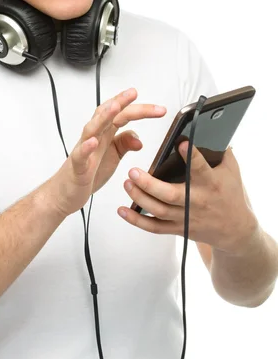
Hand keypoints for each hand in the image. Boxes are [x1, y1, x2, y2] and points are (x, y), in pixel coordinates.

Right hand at [46, 88, 166, 217]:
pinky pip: (80, 155)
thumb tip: (139, 138)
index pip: (121, 115)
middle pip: (106, 115)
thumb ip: (124, 144)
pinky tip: (93, 142)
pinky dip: (86, 147)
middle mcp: (94, 138)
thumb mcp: (113, 157)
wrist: (67, 193)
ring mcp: (84, 150)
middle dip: (121, 103)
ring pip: (92, 129)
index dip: (138, 109)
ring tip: (115, 107)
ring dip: (103, 117)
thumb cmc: (89, 172)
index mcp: (105, 134)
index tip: (158, 108)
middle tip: (134, 94)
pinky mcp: (78, 167)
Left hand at [118, 143, 258, 253]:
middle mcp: (196, 201)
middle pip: (170, 195)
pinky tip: (122, 210)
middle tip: (132, 171)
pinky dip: (136, 220)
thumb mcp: (232, 171)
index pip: (200, 168)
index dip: (191, 156)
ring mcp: (185, 217)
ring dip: (139, 198)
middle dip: (149, 184)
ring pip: (158, 210)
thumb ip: (221, 151)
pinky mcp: (177, 228)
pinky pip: (154, 227)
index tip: (180, 143)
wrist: (235, 230)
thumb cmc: (231, 195)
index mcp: (210, 184)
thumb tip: (211, 128)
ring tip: (126, 183)